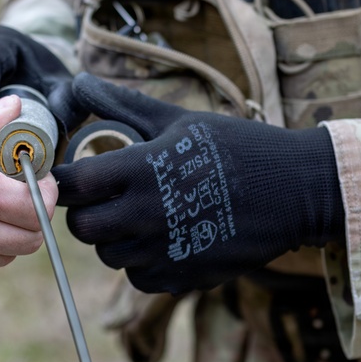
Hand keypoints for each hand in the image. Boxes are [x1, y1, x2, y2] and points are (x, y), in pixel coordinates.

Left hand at [51, 74, 343, 294]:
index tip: (71, 175)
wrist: (297, 190)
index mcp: (141, 170)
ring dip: (114, 239)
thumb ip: (119, 105)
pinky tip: (163, 239)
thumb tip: (74, 83)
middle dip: (85, 213)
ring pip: (107, 255)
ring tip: (140, 216)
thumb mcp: (177, 119)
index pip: (71, 184)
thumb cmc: (236, 147)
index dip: (63, 180)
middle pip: (81, 228)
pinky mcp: (181, 277)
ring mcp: (163, 251)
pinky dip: (142, 263)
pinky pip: (137, 278)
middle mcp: (146, 215)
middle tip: (103, 199)